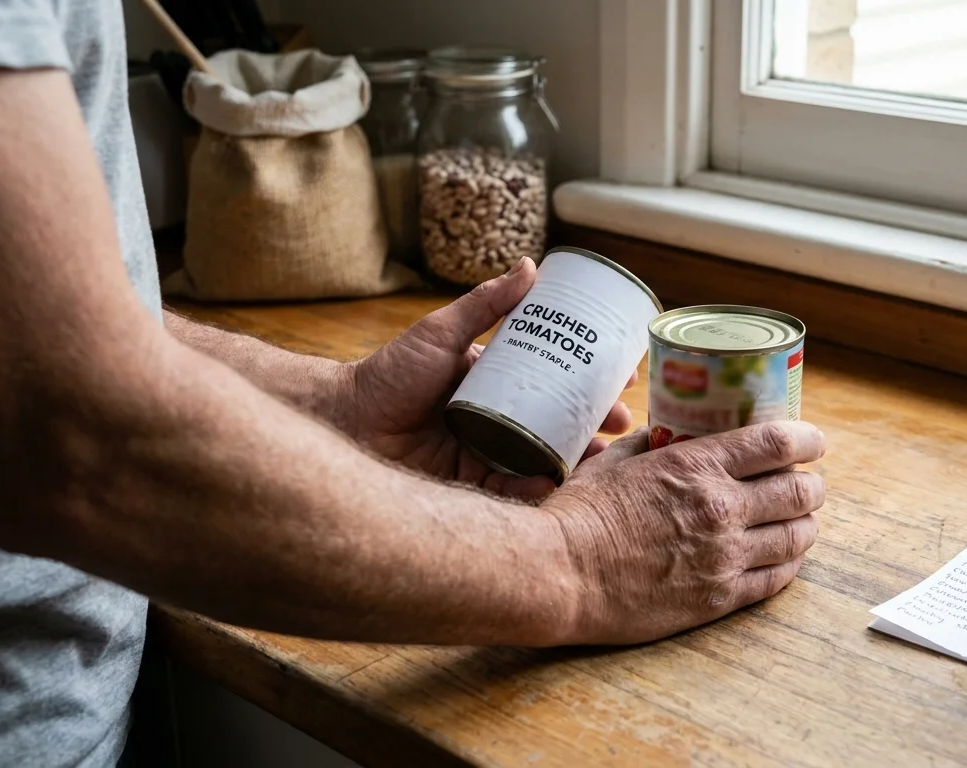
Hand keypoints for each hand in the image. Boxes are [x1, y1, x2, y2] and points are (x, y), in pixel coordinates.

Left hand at [347, 258, 634, 498]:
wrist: (344, 422)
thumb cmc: (388, 375)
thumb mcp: (441, 334)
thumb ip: (484, 304)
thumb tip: (530, 267)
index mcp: (498, 387)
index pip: (555, 388)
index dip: (590, 391)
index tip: (621, 389)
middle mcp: (498, 424)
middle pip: (557, 428)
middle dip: (594, 430)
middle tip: (620, 427)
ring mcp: (486, 458)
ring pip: (542, 462)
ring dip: (574, 462)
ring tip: (600, 458)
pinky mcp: (470, 490)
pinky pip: (511, 493)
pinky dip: (535, 491)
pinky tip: (556, 485)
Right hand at [543, 421, 826, 644]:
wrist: (561, 574)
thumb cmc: (579, 515)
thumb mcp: (614, 462)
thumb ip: (650, 444)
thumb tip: (668, 431)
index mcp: (698, 467)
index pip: (778, 444)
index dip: (807, 439)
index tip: (813, 441)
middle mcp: (721, 509)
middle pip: (800, 492)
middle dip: (811, 485)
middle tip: (805, 484)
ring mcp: (724, 557)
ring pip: (798, 537)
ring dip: (806, 524)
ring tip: (799, 520)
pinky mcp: (719, 599)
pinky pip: (776, 579)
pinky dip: (789, 563)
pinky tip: (784, 556)